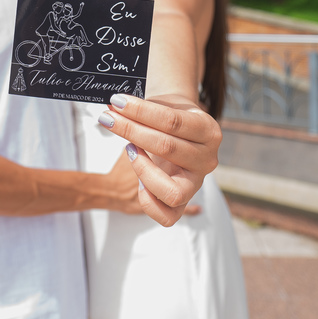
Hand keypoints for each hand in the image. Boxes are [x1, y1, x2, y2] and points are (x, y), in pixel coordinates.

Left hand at [99, 93, 220, 226]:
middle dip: (131, 130)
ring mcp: (197, 184)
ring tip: (128, 149)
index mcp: (208, 131)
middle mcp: (208, 159)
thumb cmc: (168, 116)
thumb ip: (145, 107)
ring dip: (142, 169)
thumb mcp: (165, 104)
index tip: (117, 102)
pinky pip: (168, 216)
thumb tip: (115, 106)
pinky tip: (137, 180)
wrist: (179, 131)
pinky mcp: (183, 202)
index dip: (141, 111)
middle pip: (167, 147)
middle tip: (108, 118)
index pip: (172, 121)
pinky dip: (148, 200)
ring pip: (171, 190)